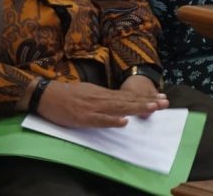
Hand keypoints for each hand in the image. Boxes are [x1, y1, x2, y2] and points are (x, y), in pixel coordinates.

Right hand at [37, 80, 167, 127]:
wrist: (47, 95)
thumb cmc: (68, 94)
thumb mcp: (91, 92)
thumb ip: (105, 97)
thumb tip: (119, 101)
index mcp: (104, 93)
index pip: (129, 96)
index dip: (145, 98)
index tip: (161, 98)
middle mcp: (102, 98)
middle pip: (128, 101)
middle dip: (147, 102)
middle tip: (165, 102)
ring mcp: (94, 107)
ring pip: (119, 108)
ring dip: (136, 108)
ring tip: (152, 108)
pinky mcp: (84, 117)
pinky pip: (100, 120)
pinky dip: (112, 121)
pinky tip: (124, 122)